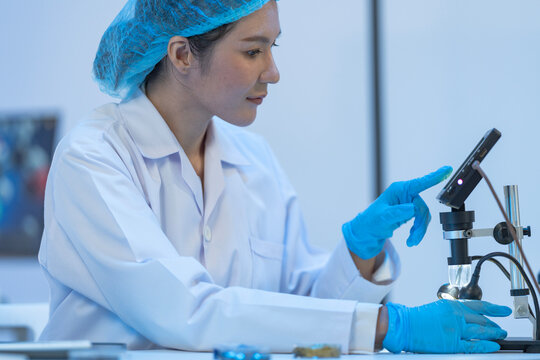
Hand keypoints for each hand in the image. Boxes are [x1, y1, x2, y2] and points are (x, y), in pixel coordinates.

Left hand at [342, 166, 451, 258]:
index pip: (419, 183)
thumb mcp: (382, 217)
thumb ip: (397, 212)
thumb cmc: (371, 221)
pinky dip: (418, 230)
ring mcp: (408, 203)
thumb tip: (412, 208)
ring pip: (423, 215)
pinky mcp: (410, 211)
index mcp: (398, 190)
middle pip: (422, 207)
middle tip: (414, 238)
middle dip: (420, 224)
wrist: (368, 232)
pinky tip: (411, 238)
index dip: (434, 177)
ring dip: (419, 230)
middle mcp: (405, 194)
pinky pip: (421, 220)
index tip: (447, 170)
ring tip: (411, 241)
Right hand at [383, 299, 511, 352]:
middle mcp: (456, 316)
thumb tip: (467, 318)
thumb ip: (453, 312)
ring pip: (482, 332)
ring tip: (501, 336)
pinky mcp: (453, 344)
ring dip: (494, 334)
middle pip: (482, 320)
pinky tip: (493, 346)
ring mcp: (456, 330)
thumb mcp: (437, 309)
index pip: (479, 306)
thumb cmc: (417, 318)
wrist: (405, 326)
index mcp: (452, 305)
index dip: (495, 308)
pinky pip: (474, 345)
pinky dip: (486, 346)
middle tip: (501, 329)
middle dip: (494, 325)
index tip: (504, 310)